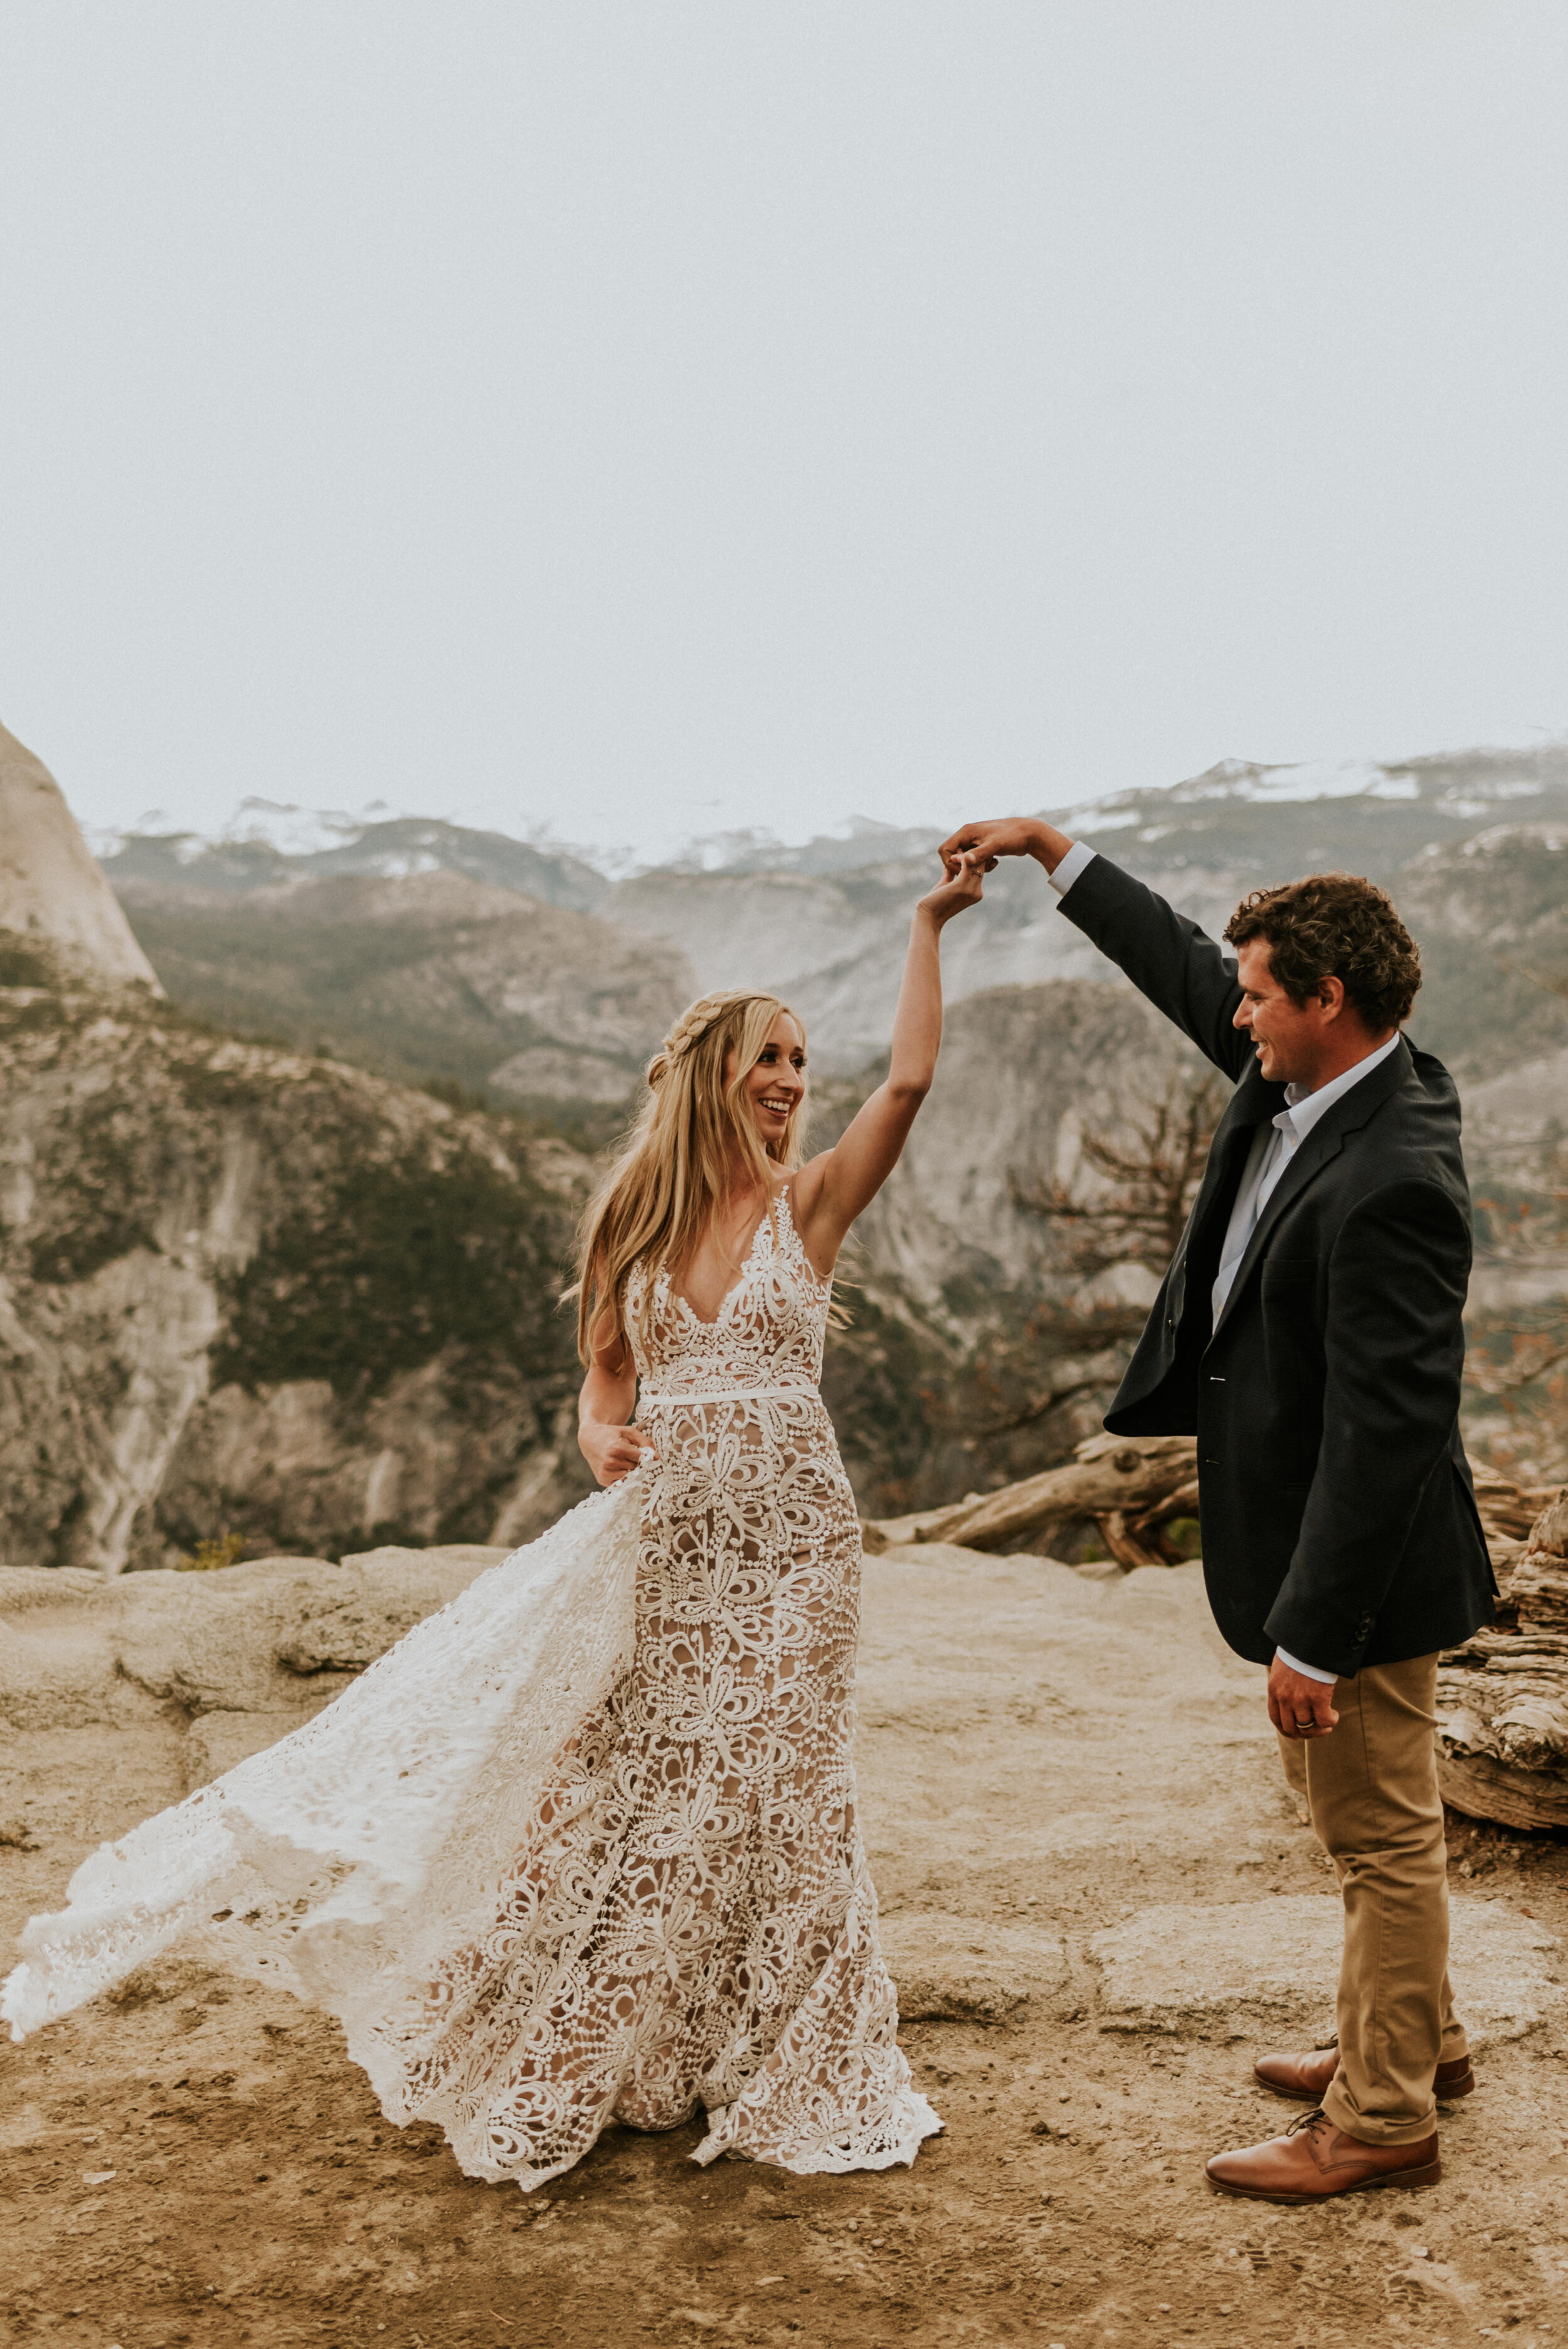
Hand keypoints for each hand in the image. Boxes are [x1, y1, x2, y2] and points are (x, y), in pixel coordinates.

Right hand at [578, 1419, 655, 1487]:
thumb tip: (657, 1458)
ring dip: (630, 1470)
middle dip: (636, 1462)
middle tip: (629, 1454)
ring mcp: (605, 1473)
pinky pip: (621, 1482)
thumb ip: (645, 1442)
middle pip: (636, 1468)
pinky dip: (622, 1476)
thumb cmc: (612, 1434)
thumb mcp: (629, 1432)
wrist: (589, 1440)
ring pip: (630, 1476)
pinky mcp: (603, 1480)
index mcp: (617, 1448)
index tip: (644, 1452)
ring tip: (622, 1460)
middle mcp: (610, 1462)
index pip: (641, 1458)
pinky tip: (617, 1467)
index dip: (645, 1456)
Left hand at [917, 848, 984, 923]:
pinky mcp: (962, 886)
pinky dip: (961, 857)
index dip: (975, 858)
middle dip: (973, 853)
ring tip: (958, 848)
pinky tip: (954, 854)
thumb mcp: (946, 885)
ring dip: (967, 853)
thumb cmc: (935, 902)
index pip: (981, 870)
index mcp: (976, 892)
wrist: (929, 917)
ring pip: (976, 863)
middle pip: (981, 865)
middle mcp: (977, 892)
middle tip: (962, 844)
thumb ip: (952, 874)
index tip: (965, 849)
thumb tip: (952, 863)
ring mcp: (971, 890)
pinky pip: (967, 865)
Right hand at [937, 815, 1066, 872]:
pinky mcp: (983, 847)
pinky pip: (974, 859)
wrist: (1029, 833)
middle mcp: (968, 835)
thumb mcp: (995, 846)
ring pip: (964, 859)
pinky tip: (994, 863)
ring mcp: (975, 841)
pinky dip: (981, 865)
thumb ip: (978, 854)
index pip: (945, 849)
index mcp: (966, 832)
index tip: (963, 870)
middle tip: (977, 871)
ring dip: (973, 866)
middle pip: (952, 855)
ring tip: (989, 866)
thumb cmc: (1012, 836)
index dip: (950, 862)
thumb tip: (961, 860)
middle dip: (962, 866)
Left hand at [1268, 1656, 1340, 1740]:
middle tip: (1316, 1730)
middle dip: (1304, 1733)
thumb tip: (1289, 1696)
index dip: (1285, 1731)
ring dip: (1320, 1729)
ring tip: (1328, 1722)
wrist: (1308, 1640)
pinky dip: (1331, 1721)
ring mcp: (1300, 1699)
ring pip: (1307, 1727)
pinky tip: (1335, 1715)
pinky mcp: (1318, 1697)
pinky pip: (1324, 1720)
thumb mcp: (1282, 1668)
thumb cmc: (1297, 1651)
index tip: (1295, 1735)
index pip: (1275, 1718)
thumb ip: (1283, 1684)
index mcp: (1273, 1689)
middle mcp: (1284, 1697)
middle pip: (1291, 1728)